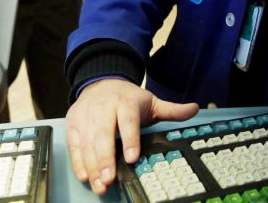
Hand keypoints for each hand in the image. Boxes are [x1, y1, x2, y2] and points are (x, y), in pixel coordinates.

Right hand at [65, 79, 198, 195]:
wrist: (101, 82)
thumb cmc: (128, 98)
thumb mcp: (151, 102)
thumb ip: (171, 109)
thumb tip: (194, 109)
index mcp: (125, 101)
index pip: (127, 121)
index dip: (130, 139)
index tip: (132, 158)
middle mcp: (103, 107)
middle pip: (103, 134)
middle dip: (105, 158)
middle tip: (109, 179)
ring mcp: (86, 115)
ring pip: (87, 142)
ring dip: (92, 165)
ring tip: (99, 185)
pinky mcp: (73, 123)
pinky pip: (74, 144)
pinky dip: (78, 161)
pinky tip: (85, 176)